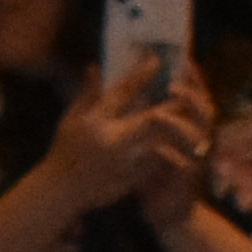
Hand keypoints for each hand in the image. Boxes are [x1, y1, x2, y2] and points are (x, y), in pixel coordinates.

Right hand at [41, 60, 187, 213]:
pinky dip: (172, 146)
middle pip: (155, 116)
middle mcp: (115, 140)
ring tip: (189, 115)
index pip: (123, 93)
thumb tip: (95, 67)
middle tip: (185, 89)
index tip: (155, 59)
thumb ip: (87, 94)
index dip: (141, 74)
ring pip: (163, 139)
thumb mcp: (70, 120)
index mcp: (97, 122)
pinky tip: (179, 139)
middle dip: (174, 102)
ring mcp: (128, 160)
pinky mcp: (137, 176)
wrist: (63, 191)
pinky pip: (161, 158)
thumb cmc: (64, 151)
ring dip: (178, 126)